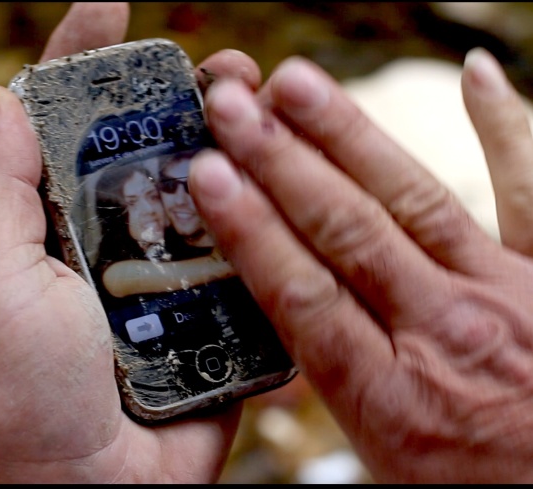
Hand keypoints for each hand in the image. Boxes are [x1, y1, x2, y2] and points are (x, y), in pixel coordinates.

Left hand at [0, 3, 240, 482]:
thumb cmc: (15, 401)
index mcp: (43, 233)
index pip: (60, 128)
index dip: (82, 62)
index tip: (108, 2)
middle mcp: (104, 251)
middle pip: (148, 156)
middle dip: (183, 100)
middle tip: (223, 64)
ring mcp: (163, 290)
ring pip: (207, 205)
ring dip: (237, 155)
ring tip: (271, 110)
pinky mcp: (213, 331)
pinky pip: (249, 274)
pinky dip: (272, 234)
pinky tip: (297, 189)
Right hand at [188, 49, 532, 482]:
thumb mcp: (387, 466)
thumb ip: (338, 399)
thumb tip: (281, 363)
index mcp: (391, 399)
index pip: (302, 294)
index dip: (250, 228)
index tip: (210, 175)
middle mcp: (444, 334)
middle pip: (346, 233)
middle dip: (280, 162)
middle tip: (233, 107)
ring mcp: (503, 297)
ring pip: (414, 202)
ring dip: (349, 137)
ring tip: (296, 85)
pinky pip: (531, 192)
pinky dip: (505, 128)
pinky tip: (477, 74)